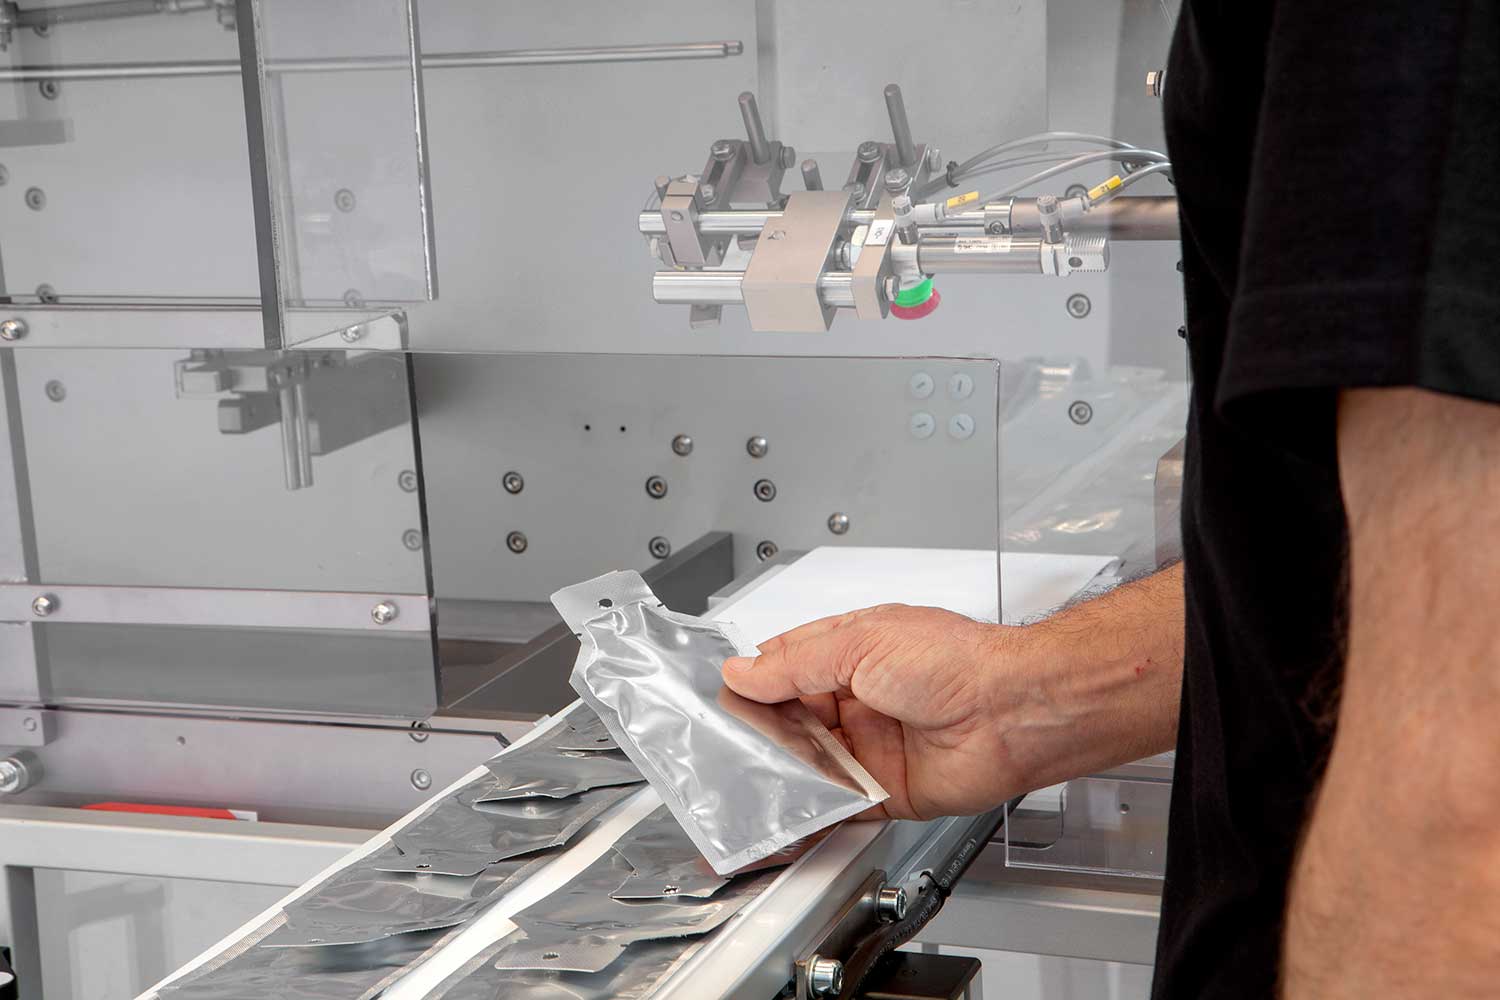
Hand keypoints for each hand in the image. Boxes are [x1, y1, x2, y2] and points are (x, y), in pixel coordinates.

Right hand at [722, 604, 1024, 819]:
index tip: (720, 694)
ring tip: (744, 777)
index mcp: (854, 652)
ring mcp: (871, 745)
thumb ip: (795, 664)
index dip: (755, 680)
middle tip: (724, 741)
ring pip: (809, 763)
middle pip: (792, 719)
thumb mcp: (859, 643)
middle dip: (760, 730)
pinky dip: (810, 811)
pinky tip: (785, 810)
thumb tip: (744, 670)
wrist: (1010, 712)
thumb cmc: (957, 661)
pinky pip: (836, 805)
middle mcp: (861, 698)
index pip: (788, 666)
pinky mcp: (884, 790)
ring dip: (781, 770)